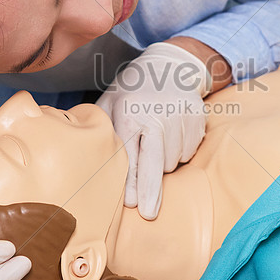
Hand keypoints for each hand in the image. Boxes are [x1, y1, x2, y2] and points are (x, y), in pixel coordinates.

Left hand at [96, 41, 212, 218]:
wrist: (169, 66)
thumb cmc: (131, 90)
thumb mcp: (109, 102)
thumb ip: (98, 129)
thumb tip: (81, 157)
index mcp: (131, 112)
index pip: (131, 156)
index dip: (131, 183)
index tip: (131, 203)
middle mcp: (158, 114)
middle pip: (156, 164)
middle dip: (151, 191)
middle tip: (149, 213)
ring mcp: (181, 117)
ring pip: (173, 161)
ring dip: (162, 164)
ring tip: (153, 145)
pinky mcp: (198, 119)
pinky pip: (188, 152)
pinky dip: (178, 153)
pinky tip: (169, 138)